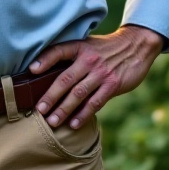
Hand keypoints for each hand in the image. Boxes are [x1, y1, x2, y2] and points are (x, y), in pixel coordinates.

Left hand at [29, 25, 165, 129]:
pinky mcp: (113, 84)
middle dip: (50, 96)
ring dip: (64, 109)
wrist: (136, 46)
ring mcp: (101, 73)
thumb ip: (71, 57)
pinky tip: (74, 124)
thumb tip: (45, 73)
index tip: (31, 70)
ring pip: (78, 94)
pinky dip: (83, 114)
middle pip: (65, 79)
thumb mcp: (88, 45)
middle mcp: (89, 60)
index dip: (44, 60)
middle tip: (39, 110)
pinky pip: (95, 102)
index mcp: (80, 47)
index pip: (58, 51)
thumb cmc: (106, 49)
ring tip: (53, 121)